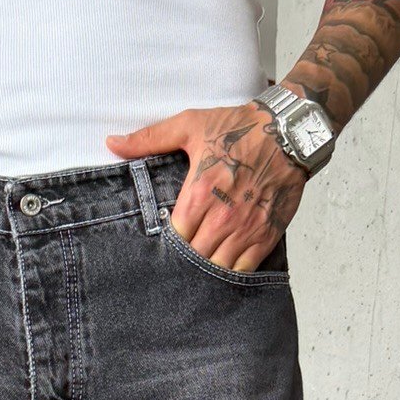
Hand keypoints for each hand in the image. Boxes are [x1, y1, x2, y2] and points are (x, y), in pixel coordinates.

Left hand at [106, 102, 307, 271]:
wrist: (288, 133)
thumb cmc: (238, 128)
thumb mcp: (190, 125)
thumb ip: (149, 139)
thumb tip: (111, 143)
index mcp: (198, 193)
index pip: (173, 236)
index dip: (168, 243)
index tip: (166, 242)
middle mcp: (221, 217)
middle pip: (193, 256)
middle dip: (184, 260)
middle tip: (178, 260)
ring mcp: (245, 229)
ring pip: (216, 267)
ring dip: (205, 270)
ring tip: (198, 267)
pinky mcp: (266, 235)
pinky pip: (243, 269)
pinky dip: (231, 274)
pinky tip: (222, 270)